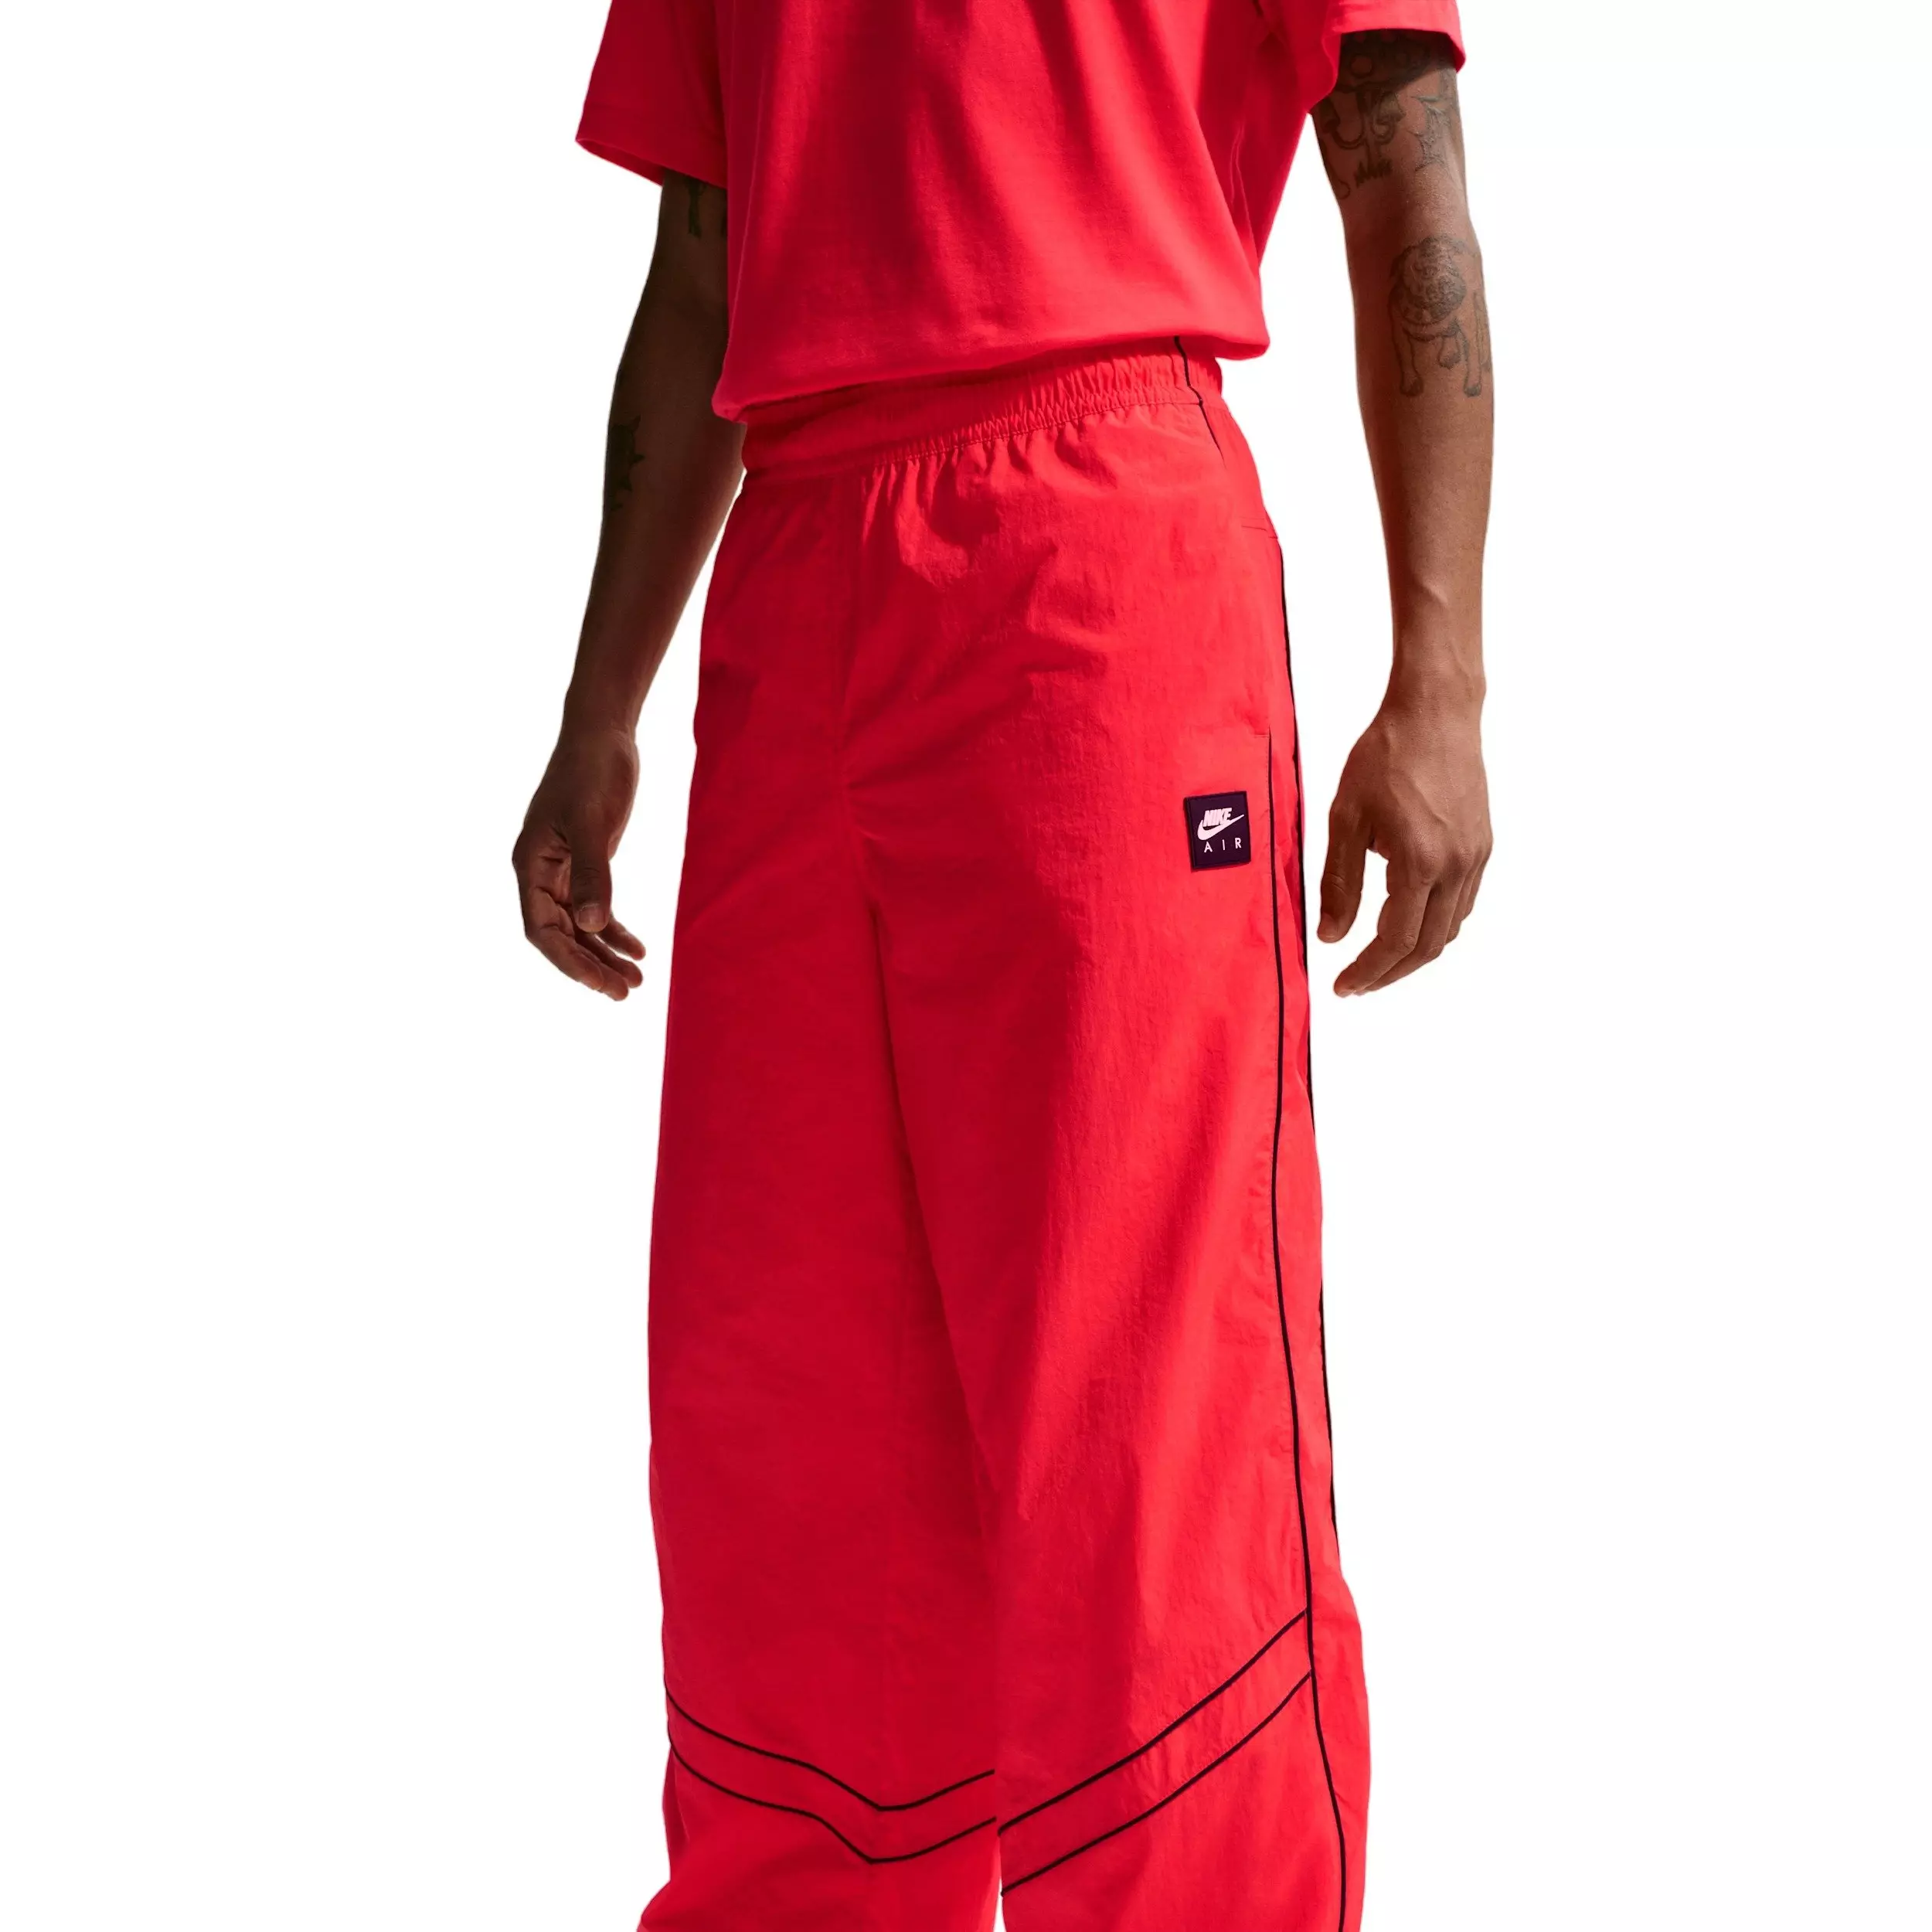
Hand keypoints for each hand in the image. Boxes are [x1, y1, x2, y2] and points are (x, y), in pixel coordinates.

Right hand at [512, 725, 646, 999]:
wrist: (603, 733)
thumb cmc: (592, 771)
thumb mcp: (594, 823)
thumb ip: (595, 874)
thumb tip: (593, 926)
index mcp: (531, 864)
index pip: (542, 929)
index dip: (570, 962)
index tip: (602, 985)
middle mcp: (540, 871)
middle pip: (561, 935)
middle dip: (591, 966)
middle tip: (626, 993)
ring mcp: (562, 868)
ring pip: (579, 925)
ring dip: (605, 954)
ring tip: (637, 980)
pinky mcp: (585, 862)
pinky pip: (596, 907)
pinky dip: (615, 930)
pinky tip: (639, 949)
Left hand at [1317, 694, 1490, 994]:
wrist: (1435, 713)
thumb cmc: (1385, 756)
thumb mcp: (1345, 818)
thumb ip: (1339, 883)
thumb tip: (1331, 937)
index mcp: (1420, 863)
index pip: (1395, 941)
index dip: (1367, 971)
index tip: (1343, 986)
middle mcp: (1456, 867)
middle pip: (1427, 946)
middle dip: (1390, 973)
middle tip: (1357, 985)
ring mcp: (1475, 857)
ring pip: (1450, 929)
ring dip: (1414, 954)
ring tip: (1378, 962)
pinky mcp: (1482, 846)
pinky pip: (1462, 905)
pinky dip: (1436, 927)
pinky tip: (1409, 924)